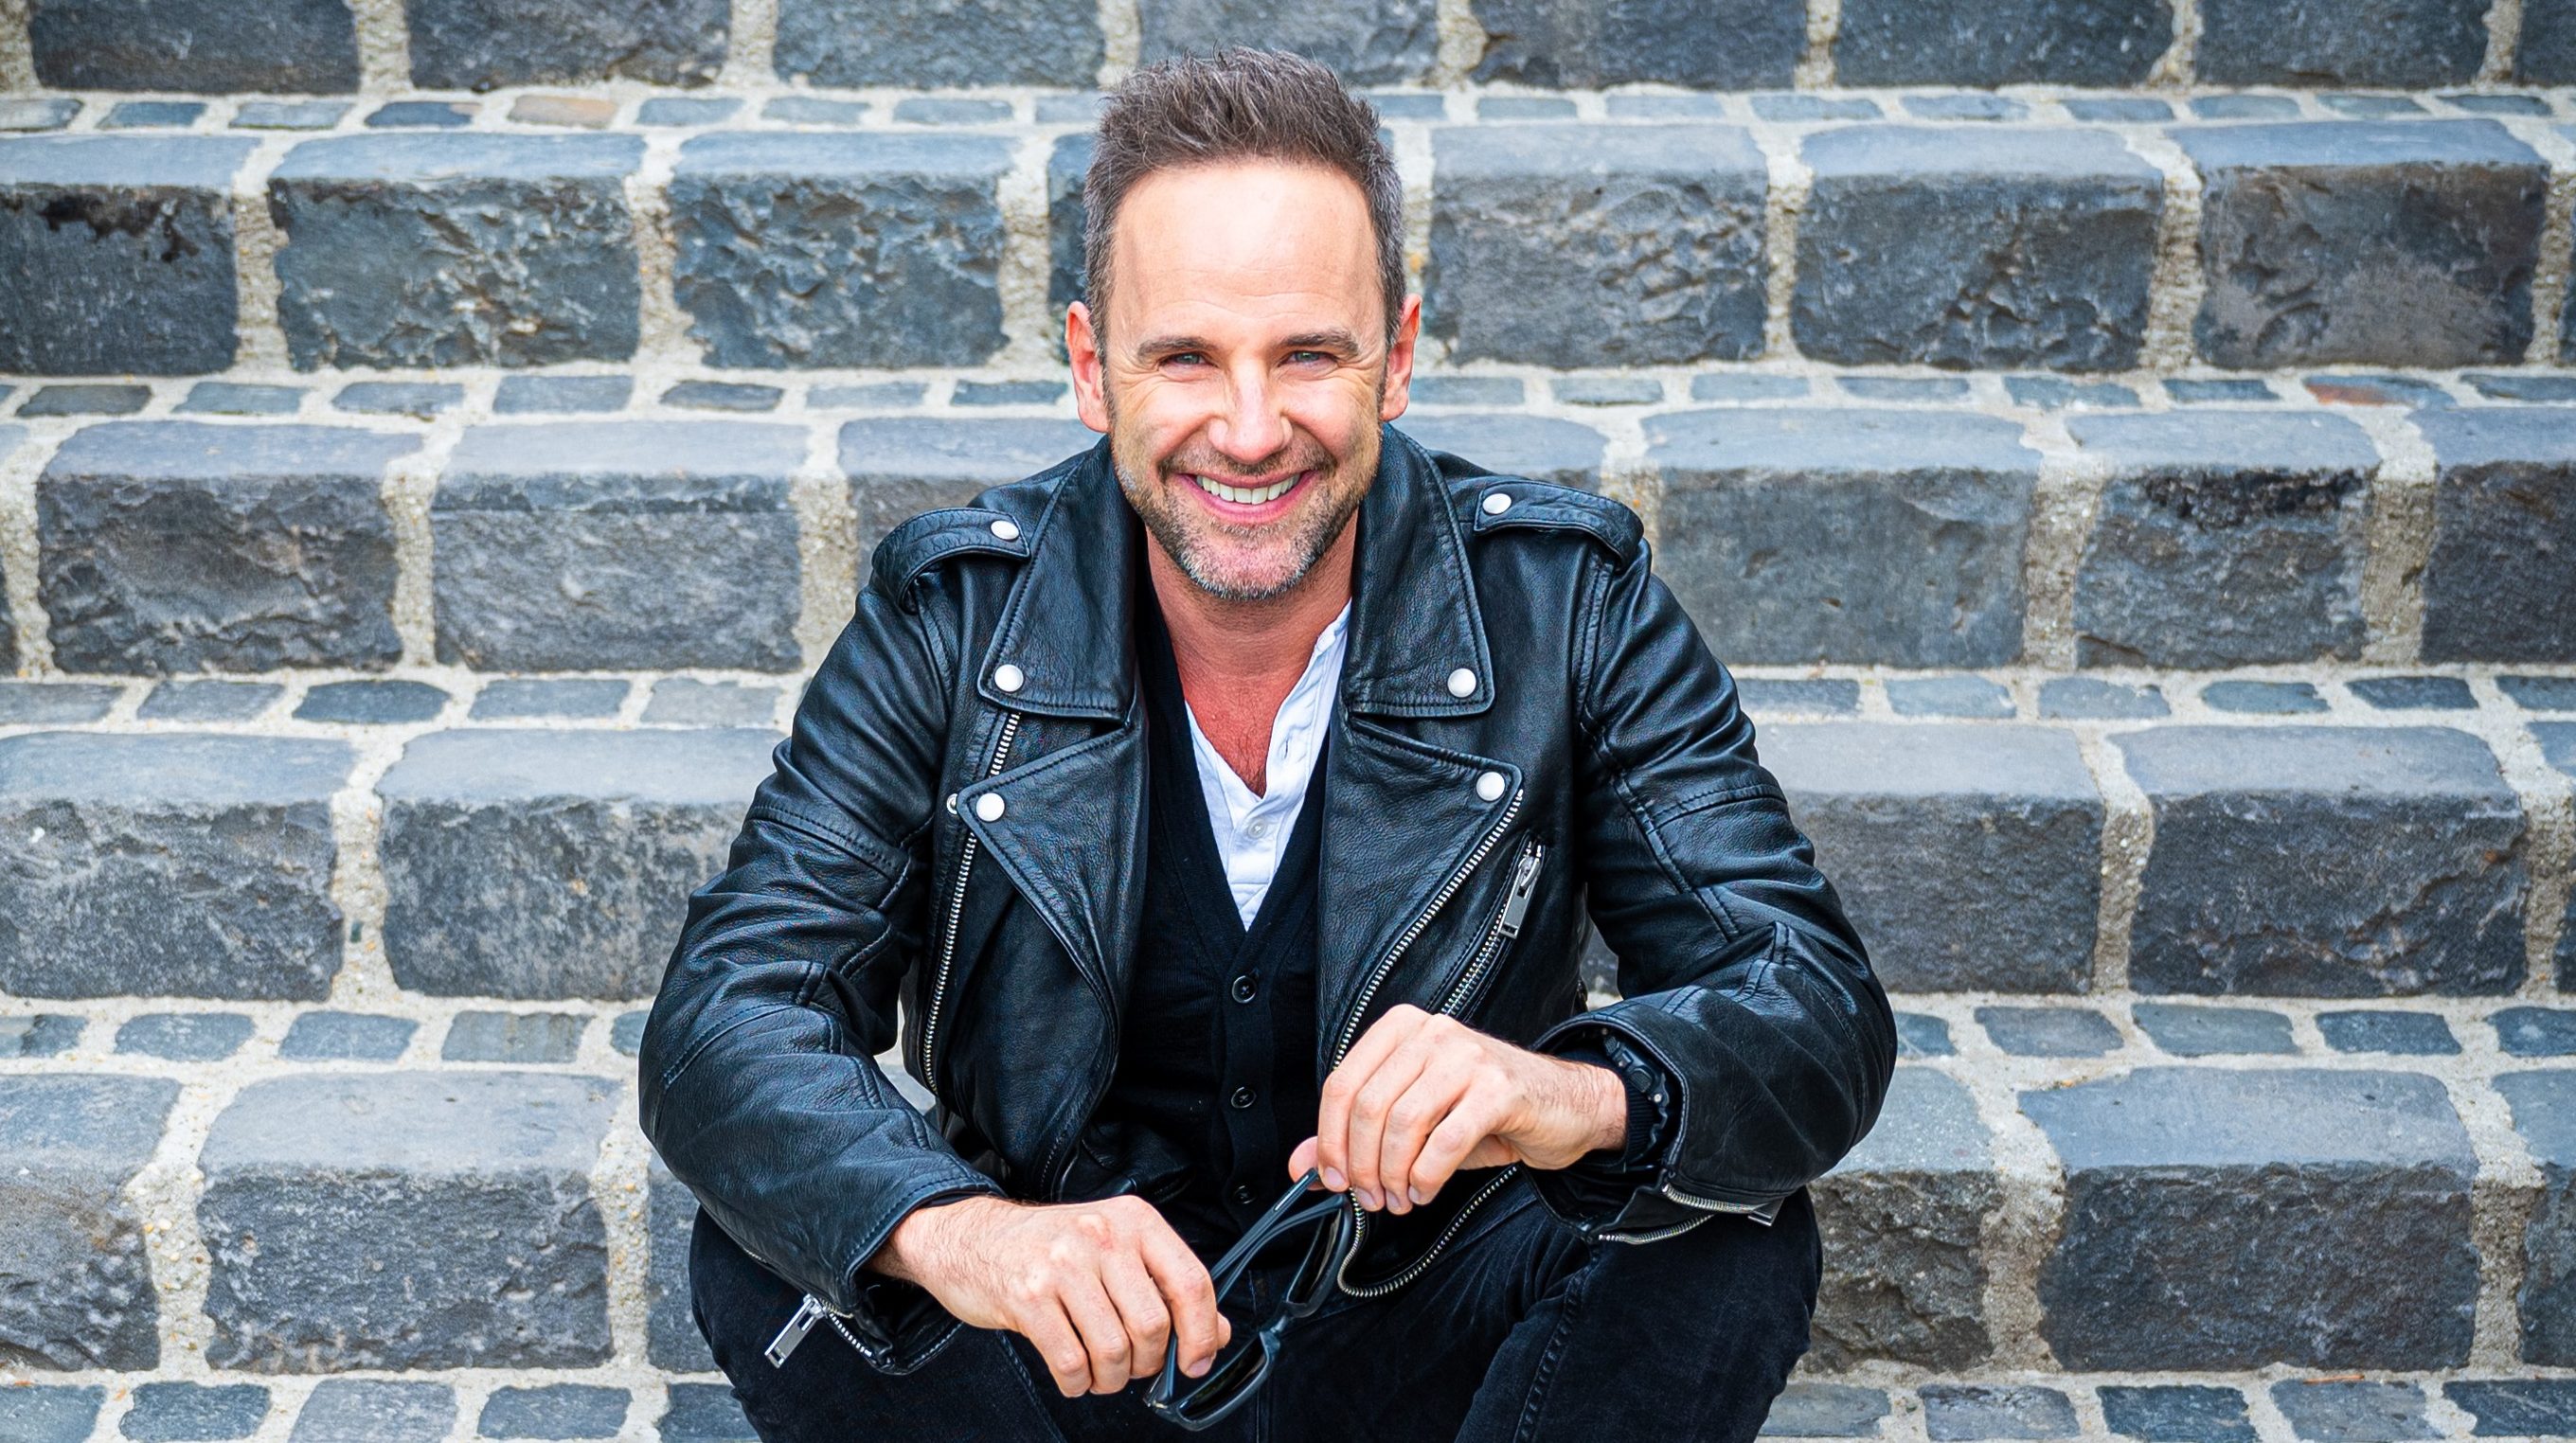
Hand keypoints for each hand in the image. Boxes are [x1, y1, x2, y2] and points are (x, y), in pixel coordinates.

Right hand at [866, 1194, 1232, 1396]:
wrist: (973, 1238)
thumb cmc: (1050, 1248)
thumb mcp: (1116, 1250)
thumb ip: (1167, 1287)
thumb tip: (1215, 1333)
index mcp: (1134, 1220)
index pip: (1190, 1281)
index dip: (1201, 1332)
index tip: (1195, 1362)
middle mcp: (1101, 1235)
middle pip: (1152, 1325)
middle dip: (1147, 1363)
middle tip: (1132, 1366)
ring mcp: (1063, 1264)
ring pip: (1113, 1349)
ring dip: (1111, 1377)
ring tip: (1100, 1371)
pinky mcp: (1028, 1296)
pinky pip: (1071, 1362)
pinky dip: (1077, 1382)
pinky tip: (1073, 1373)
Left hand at [1288, 1004, 1626, 1215]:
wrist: (1564, 1105)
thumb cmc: (1484, 1110)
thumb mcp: (1414, 1120)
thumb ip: (1356, 1137)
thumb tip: (1302, 1167)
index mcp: (1401, 1029)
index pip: (1342, 1084)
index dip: (1328, 1139)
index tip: (1331, 1180)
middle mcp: (1432, 1033)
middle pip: (1368, 1106)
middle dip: (1361, 1165)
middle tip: (1369, 1198)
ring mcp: (1467, 1057)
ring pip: (1403, 1124)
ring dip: (1393, 1175)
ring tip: (1399, 1199)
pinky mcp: (1499, 1089)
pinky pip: (1445, 1141)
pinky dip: (1426, 1177)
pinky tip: (1425, 1191)